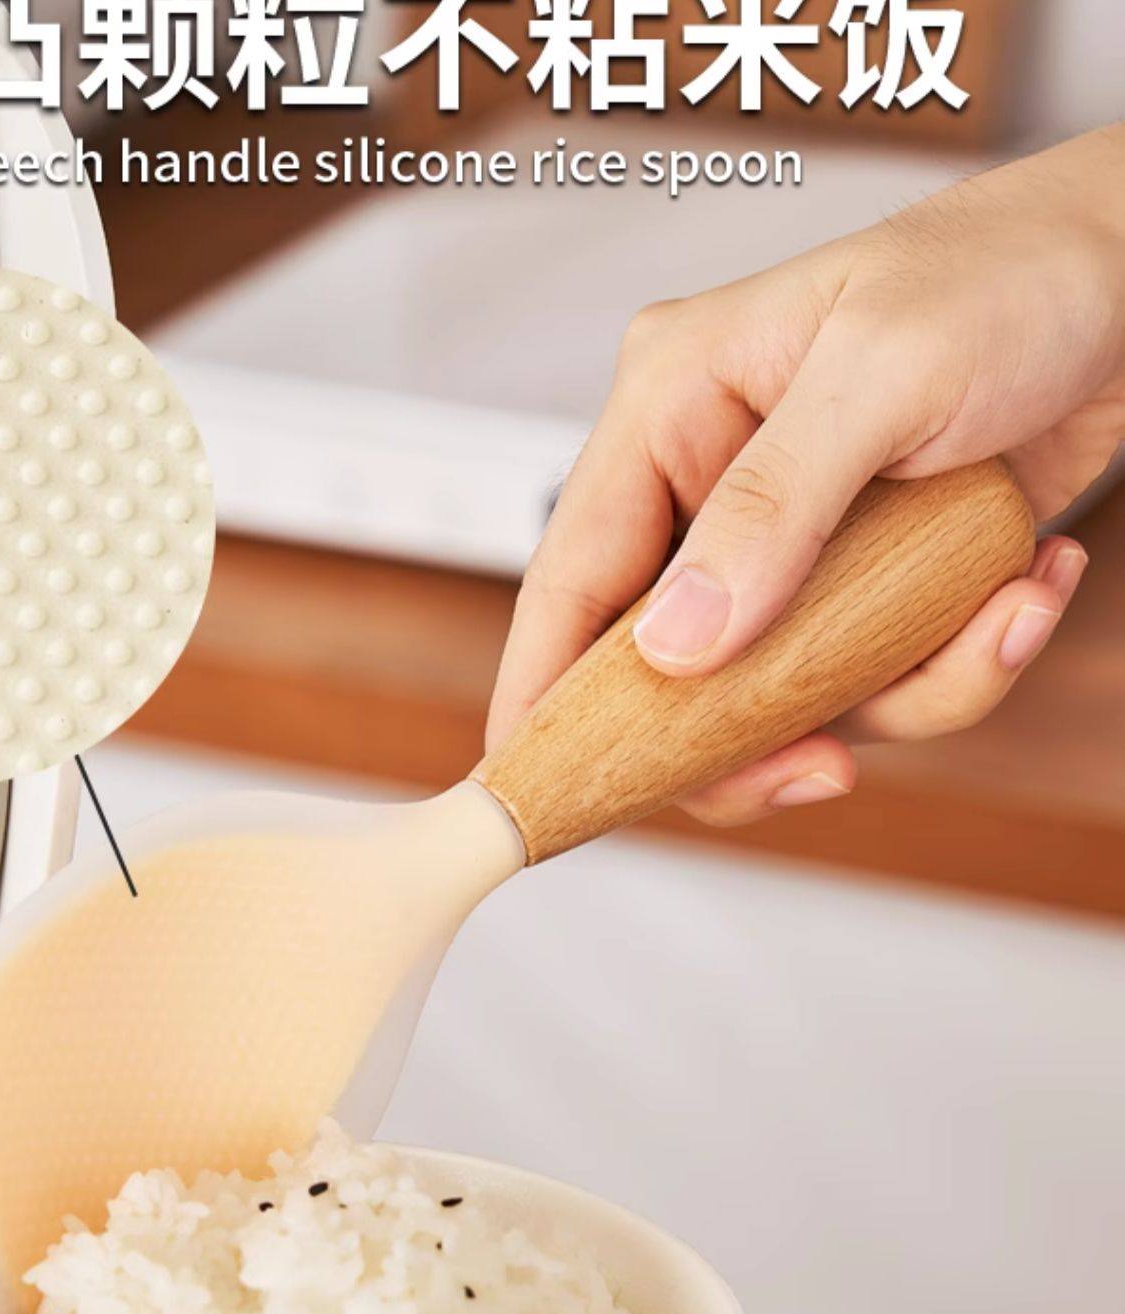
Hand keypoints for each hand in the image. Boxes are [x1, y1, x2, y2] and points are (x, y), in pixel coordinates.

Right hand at [490, 125, 1124, 823]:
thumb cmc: (1012, 272)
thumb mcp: (884, 373)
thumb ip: (772, 508)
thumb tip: (677, 643)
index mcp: (676, 405)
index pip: (574, 572)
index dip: (544, 692)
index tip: (535, 790)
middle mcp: (719, 483)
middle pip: (669, 668)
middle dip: (753, 731)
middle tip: (822, 765)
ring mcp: (796, 544)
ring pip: (786, 694)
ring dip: (905, 687)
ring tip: (1001, 610)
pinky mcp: (870, 582)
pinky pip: (882, 679)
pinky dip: (965, 660)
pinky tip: (1028, 586)